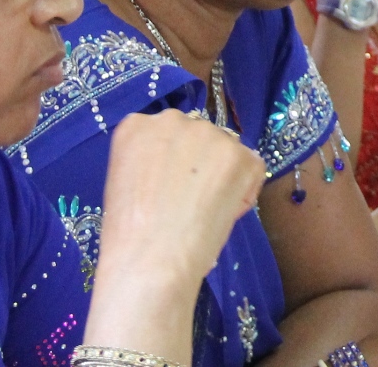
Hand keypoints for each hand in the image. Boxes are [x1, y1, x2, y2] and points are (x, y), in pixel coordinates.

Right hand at [88, 110, 264, 355]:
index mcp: (136, 127)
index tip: (169, 188)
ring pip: (226, 150)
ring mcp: (210, 134)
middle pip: (197, 137)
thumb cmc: (128, 234)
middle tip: (192, 201)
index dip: (173, 163)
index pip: (165, 135)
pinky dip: (246, 189)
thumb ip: (150, 163)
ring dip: (224, 174)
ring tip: (207, 211)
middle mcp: (173, 119)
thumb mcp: (125, 183)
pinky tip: (225, 213)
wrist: (150, 259)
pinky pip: (252, 167)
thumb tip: (181, 167)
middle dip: (200, 164)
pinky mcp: (241, 155)